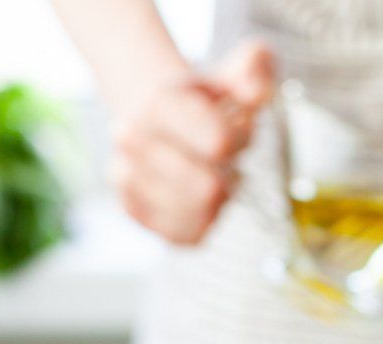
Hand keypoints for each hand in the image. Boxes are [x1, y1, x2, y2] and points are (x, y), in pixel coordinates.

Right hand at [109, 42, 274, 245]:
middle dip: (227, 173)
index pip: (219, 142)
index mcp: (158, 102)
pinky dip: (204, 220)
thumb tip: (254, 92)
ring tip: (208, 173)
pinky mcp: (134, 211)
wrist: (161, 116)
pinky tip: (199, 199)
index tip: (233, 130)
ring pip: (199, 213)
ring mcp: (126, 177)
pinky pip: (187, 234)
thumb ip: (255, 70)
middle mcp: (131, 139)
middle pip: (209, 187)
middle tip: (221, 158)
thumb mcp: (236, 76)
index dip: (239, 140)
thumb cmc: (206, 103)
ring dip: (217, 199)